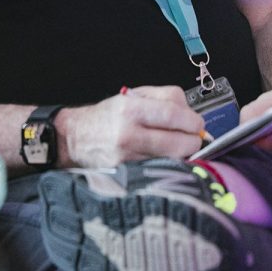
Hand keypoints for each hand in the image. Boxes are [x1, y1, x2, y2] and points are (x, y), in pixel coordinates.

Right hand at [59, 85, 206, 167]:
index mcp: (130, 109)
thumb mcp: (132, 96)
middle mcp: (129, 134)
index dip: (192, 120)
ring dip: (182, 154)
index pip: (173, 114)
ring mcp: (128, 158)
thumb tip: (192, 115)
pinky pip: (160, 169)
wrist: (74, 138)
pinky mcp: (128, 174)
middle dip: (193, 140)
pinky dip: (168, 163)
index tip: (197, 123)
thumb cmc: (107, 116)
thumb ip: (164, 99)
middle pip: (179, 142)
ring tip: (177, 145)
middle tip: (193, 137)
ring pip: (173, 159)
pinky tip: (163, 157)